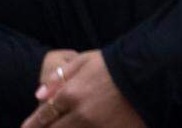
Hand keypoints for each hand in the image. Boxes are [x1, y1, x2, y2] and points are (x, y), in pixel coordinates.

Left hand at [22, 51, 143, 127]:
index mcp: (72, 94)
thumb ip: (58, 78)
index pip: (47, 113)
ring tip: (60, 127)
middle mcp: (82, 114)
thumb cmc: (112, 64)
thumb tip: (38, 94)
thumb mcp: (82, 61)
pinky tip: (85, 127)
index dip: (34, 123)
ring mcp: (100, 126)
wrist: (147, 72)